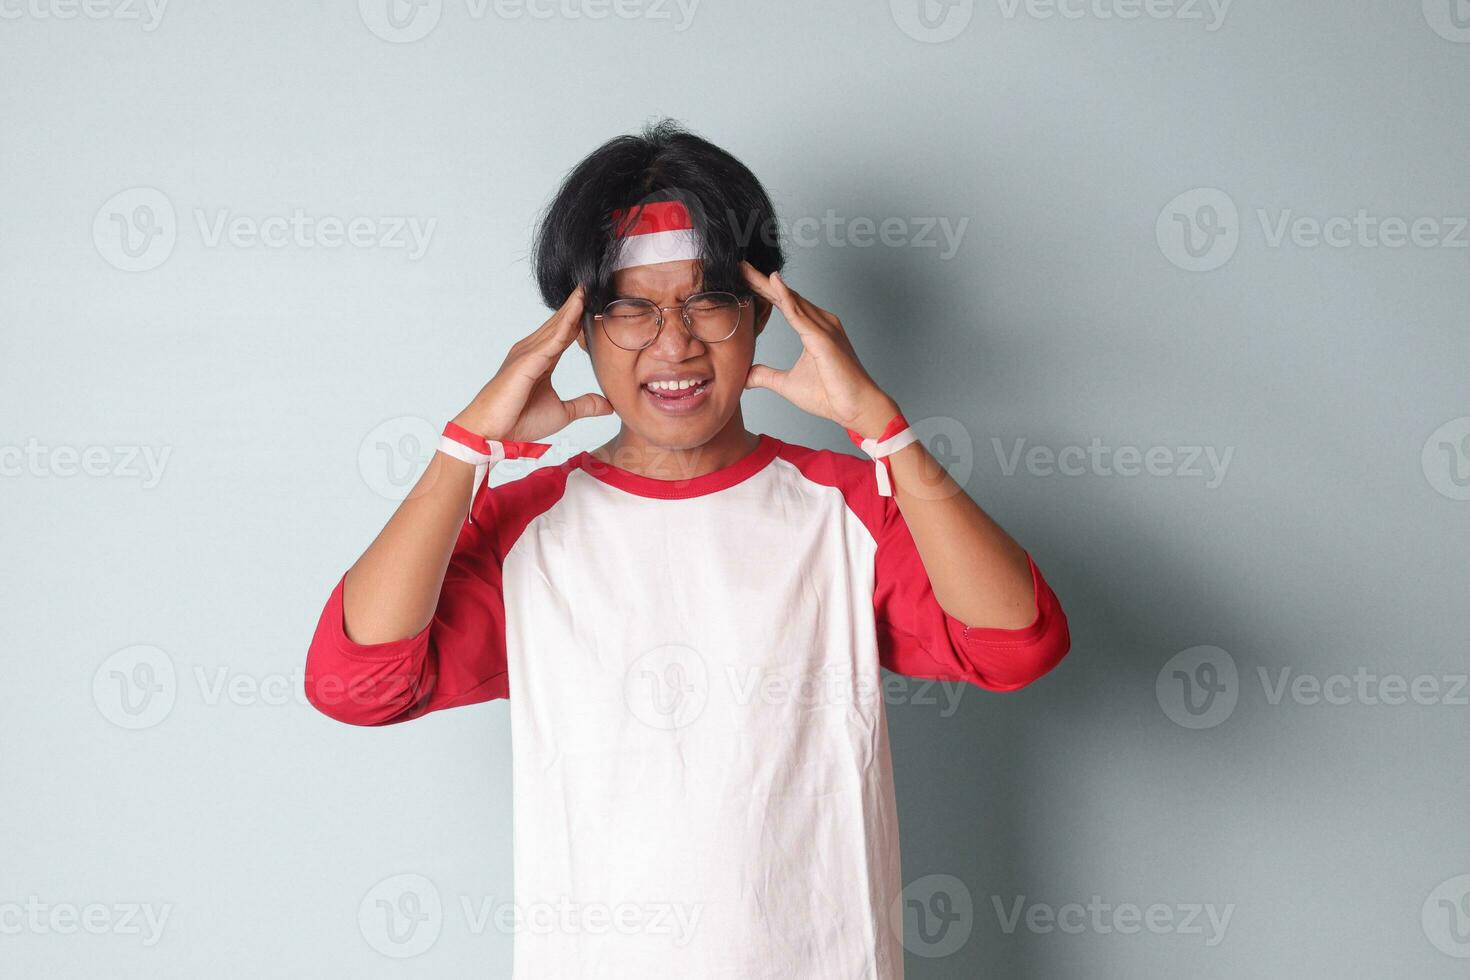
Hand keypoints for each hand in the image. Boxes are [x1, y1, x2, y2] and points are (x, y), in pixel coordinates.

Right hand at [452, 285, 612, 441]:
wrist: (493, 433)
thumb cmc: (519, 421)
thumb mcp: (562, 413)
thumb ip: (585, 405)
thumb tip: (609, 405)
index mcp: (541, 361)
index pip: (565, 334)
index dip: (579, 318)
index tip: (595, 304)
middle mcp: (533, 351)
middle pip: (559, 323)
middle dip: (576, 304)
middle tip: (592, 284)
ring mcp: (528, 353)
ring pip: (555, 326)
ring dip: (572, 307)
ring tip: (587, 289)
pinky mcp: (526, 361)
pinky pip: (551, 339)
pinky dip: (565, 323)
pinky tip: (578, 310)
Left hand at [740, 262, 899, 437]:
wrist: (856, 407)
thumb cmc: (830, 395)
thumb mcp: (787, 384)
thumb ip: (766, 376)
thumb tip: (746, 378)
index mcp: (814, 329)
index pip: (784, 304)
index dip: (764, 291)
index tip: (743, 279)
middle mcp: (821, 322)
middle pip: (786, 296)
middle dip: (761, 281)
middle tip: (739, 265)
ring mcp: (823, 327)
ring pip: (791, 299)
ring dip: (767, 284)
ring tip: (747, 270)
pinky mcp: (822, 338)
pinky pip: (799, 314)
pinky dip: (784, 297)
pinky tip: (771, 283)